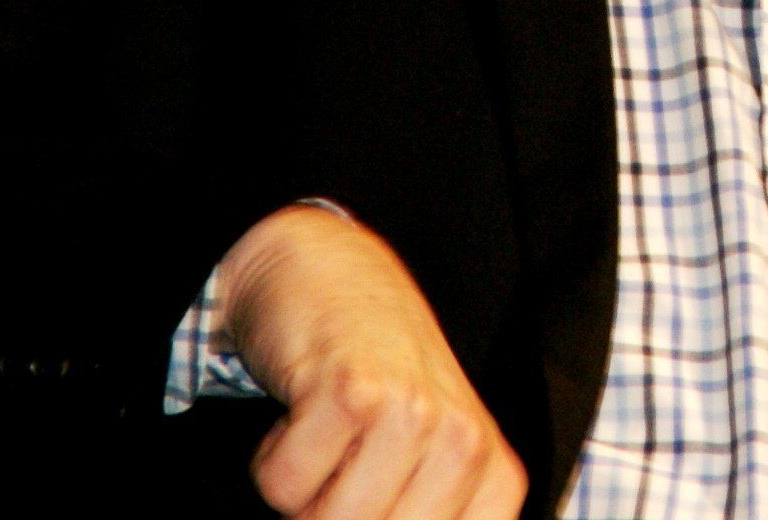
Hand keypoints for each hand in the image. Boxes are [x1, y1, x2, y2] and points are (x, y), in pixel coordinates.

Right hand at [215, 204, 526, 518]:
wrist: (330, 271)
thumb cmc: (377, 378)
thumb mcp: (424, 459)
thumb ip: (418, 516)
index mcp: (494, 480)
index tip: (357, 497)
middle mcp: (465, 447)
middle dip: (333, 514)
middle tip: (345, 463)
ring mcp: (413, 415)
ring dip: (302, 492)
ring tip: (329, 432)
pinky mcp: (355, 392)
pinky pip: (285, 485)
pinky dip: (274, 459)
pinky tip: (306, 404)